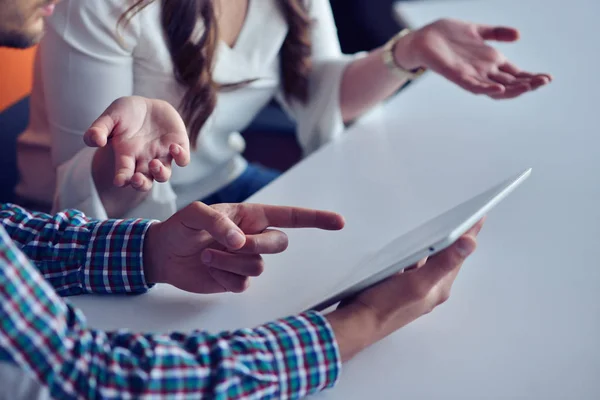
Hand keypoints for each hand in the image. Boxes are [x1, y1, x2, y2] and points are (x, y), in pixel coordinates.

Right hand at [84, 96, 190, 191]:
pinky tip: (173, 147)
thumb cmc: (125, 113)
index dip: (122, 179)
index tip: (119, 180)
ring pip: (163, 175)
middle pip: (144, 182)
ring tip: (154, 164)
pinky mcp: (178, 147)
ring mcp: (162, 155)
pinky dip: (180, 157)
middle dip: (140, 184)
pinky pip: (182, 160)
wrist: (148, 105)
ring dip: (159, 174)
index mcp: (126, 156)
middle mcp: (144, 160)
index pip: (123, 174)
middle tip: (137, 179)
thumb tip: (94, 141)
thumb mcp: (110, 116)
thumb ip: (99, 128)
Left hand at [143, 202, 344, 293]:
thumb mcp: (195, 214)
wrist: (163, 254)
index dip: (316, 219)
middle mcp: (253, 237)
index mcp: (251, 216)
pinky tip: (208, 268)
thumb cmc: (180, 228)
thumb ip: (219, 221)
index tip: (339, 222)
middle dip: (257, 245)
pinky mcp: (235, 280)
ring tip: (207, 255)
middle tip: (231, 243)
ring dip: (231, 261)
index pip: (290, 217)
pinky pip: (243, 283)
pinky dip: (223, 277)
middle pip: (279, 244)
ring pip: (259, 267)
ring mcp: (246, 261)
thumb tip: (242, 241)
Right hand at [327, 219, 483, 361]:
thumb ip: (444, 262)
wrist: (357, 323)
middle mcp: (430, 287)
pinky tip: (411, 246)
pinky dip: (415, 253)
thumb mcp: (418, 282)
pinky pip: (411, 264)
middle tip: (465, 219)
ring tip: (443, 228)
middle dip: (454, 237)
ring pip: (427, 259)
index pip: (459, 255)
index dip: (470, 234)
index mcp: (439, 287)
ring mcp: (414, 287)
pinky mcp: (398, 286)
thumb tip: (469, 243)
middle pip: (445, 256)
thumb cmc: (385, 306)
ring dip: (433, 244)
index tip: (480, 215)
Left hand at [395, 19, 551, 98]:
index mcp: (491, 61)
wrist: (423, 37)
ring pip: (496, 88)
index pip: (515, 73)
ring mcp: (471, 74)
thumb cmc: (447, 34)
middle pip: (510, 83)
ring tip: (528, 87)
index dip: (531, 76)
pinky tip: (498, 90)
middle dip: (528, 83)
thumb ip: (497, 33)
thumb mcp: (477, 30)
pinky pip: (473, 86)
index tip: (548, 77)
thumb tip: (518, 35)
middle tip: (544, 82)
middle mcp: (483, 71)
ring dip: (512, 90)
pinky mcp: (457, 76)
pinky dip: (486, 89)